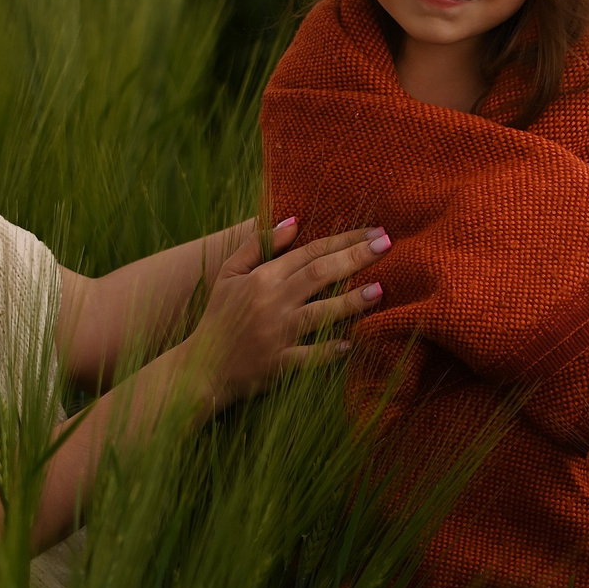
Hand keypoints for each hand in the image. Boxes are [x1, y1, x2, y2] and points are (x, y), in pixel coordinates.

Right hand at [179, 218, 388, 411]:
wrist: (201, 368)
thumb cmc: (219, 317)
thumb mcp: (229, 273)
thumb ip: (257, 244)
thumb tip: (294, 220)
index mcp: (261, 278)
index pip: (308, 252)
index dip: (342, 239)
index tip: (372, 231)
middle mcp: (271, 302)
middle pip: (319, 275)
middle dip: (355, 258)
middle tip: (387, 244)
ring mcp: (276, 335)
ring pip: (319, 313)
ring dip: (350, 301)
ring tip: (380, 289)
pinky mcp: (278, 365)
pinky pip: (308, 358)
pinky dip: (328, 352)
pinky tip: (351, 344)